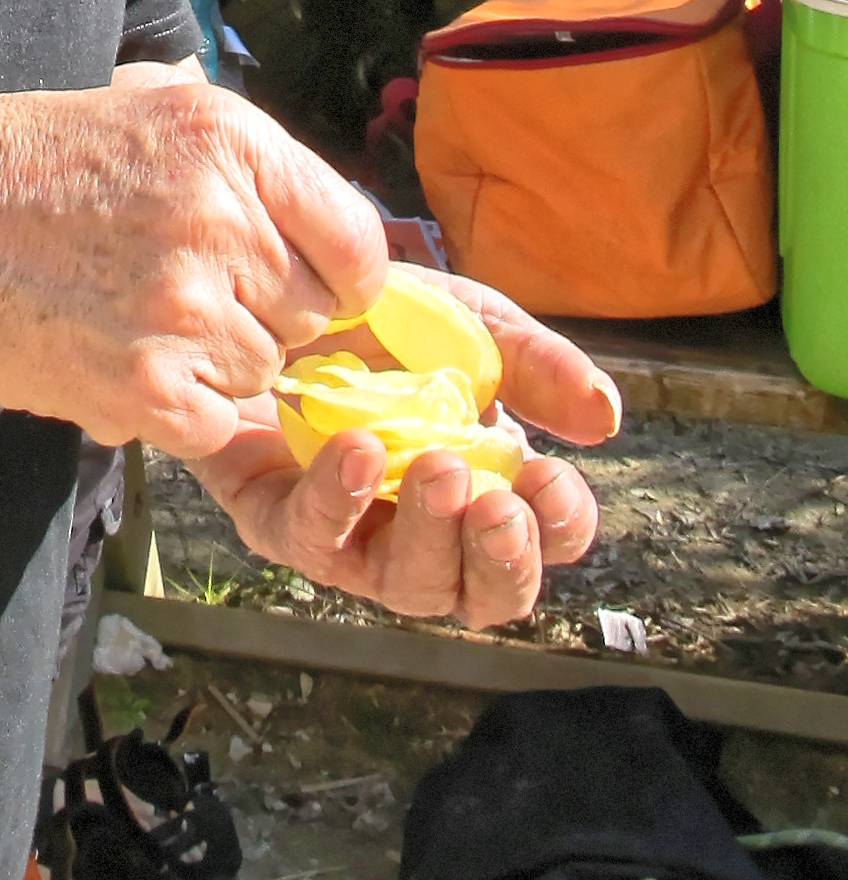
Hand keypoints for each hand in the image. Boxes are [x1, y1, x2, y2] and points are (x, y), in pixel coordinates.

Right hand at [0, 71, 387, 456]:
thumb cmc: (13, 165)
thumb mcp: (134, 107)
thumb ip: (228, 149)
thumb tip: (308, 200)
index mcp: (229, 139)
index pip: (356, 237)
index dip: (336, 274)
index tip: (296, 282)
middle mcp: (222, 218)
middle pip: (311, 314)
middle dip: (261, 316)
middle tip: (175, 295)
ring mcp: (186, 306)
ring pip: (261, 372)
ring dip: (213, 365)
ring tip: (131, 322)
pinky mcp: (148, 385)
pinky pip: (215, 424)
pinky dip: (175, 413)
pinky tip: (116, 365)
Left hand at [185, 274, 618, 629]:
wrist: (274, 286)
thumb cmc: (384, 326)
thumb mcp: (470, 328)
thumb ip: (535, 366)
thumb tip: (604, 416)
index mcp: (488, 488)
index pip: (547, 540)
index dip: (559, 526)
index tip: (551, 478)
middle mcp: (427, 532)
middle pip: (483, 592)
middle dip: (501, 558)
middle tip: (497, 503)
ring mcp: (353, 538)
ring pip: (405, 585)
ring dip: (430, 537)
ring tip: (438, 472)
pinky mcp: (278, 519)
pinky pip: (311, 537)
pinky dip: (340, 501)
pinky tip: (358, 453)